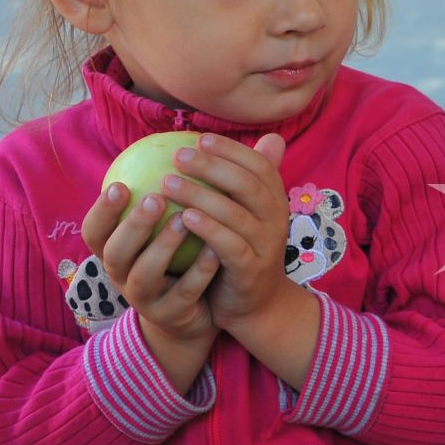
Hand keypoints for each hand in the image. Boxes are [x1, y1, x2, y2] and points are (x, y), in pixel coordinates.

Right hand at [82, 180, 219, 347]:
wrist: (192, 315)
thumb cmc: (176, 259)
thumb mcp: (164, 229)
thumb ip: (171, 194)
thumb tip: (189, 142)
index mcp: (114, 252)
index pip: (94, 230)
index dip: (101, 210)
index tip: (119, 184)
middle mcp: (121, 276)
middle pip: (115, 252)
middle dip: (131, 225)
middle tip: (154, 198)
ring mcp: (144, 300)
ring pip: (145, 274)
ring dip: (163, 246)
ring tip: (185, 220)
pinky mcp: (171, 316)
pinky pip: (184, 293)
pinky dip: (198, 272)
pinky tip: (215, 250)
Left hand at [161, 133, 295, 331]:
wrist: (254, 305)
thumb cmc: (240, 250)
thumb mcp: (245, 213)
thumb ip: (241, 180)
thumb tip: (249, 139)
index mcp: (275, 201)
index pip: (259, 165)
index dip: (231, 150)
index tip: (199, 139)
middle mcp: (276, 220)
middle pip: (248, 185)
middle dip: (213, 166)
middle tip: (178, 156)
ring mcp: (266, 246)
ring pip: (236, 214)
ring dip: (200, 195)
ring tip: (167, 183)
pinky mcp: (251, 270)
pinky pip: (230, 246)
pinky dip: (208, 229)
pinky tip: (183, 217)